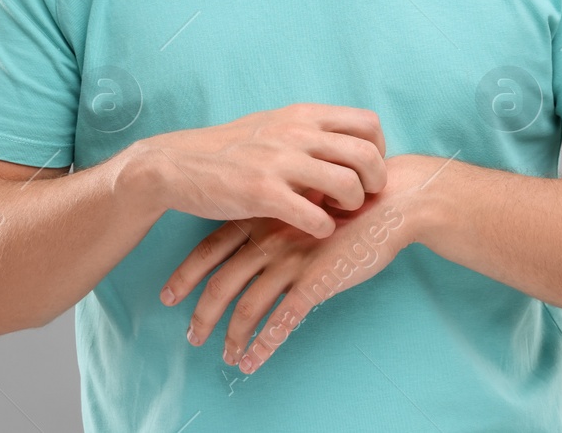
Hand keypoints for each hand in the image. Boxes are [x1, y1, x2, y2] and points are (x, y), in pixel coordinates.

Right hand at [133, 104, 387, 238]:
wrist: (177, 164)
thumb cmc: (228, 150)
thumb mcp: (272, 126)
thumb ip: (309, 133)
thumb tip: (345, 146)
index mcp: (302, 114)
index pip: (368, 122)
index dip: (377, 150)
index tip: (364, 171)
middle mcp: (296, 132)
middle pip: (367, 154)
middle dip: (375, 182)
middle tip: (361, 198)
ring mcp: (279, 162)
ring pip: (348, 185)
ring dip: (352, 206)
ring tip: (337, 213)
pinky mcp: (263, 193)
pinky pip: (317, 217)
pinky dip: (324, 228)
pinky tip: (314, 229)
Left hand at [161, 153, 433, 374]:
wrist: (393, 200)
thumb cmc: (353, 200)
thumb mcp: (305, 200)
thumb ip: (279, 218)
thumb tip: (256, 240)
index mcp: (264, 217)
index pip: (211, 247)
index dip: (187, 273)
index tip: (168, 294)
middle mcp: (271, 239)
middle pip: (221, 282)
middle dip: (202, 314)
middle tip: (191, 337)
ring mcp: (292, 261)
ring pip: (247, 306)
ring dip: (231, 336)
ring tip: (226, 356)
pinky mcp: (316, 282)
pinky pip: (282, 321)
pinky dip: (263, 345)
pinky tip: (253, 362)